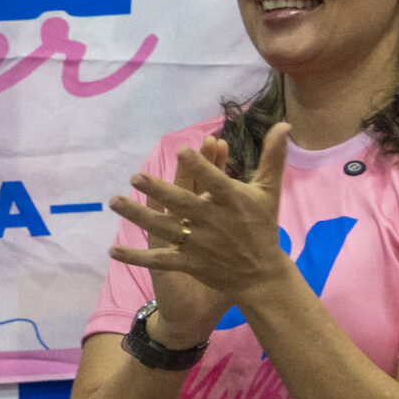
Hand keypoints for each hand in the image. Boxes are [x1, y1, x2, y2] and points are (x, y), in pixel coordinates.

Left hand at [107, 126, 292, 340]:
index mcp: (233, 202)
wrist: (261, 274)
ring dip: (139, 216)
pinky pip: (160, 260)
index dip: (201, 167)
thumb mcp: (269, 191)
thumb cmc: (263, 226)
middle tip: (136, 177)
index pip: (215, 182)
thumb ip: (273, 157)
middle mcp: (213, 222)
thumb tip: (284, 123)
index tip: (184, 151)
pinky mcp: (189, 263)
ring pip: (165, 228)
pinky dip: (137, 258)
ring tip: (115, 202)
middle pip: (183, 204)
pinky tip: (114, 251)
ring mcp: (199, 244)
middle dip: (159, 191)